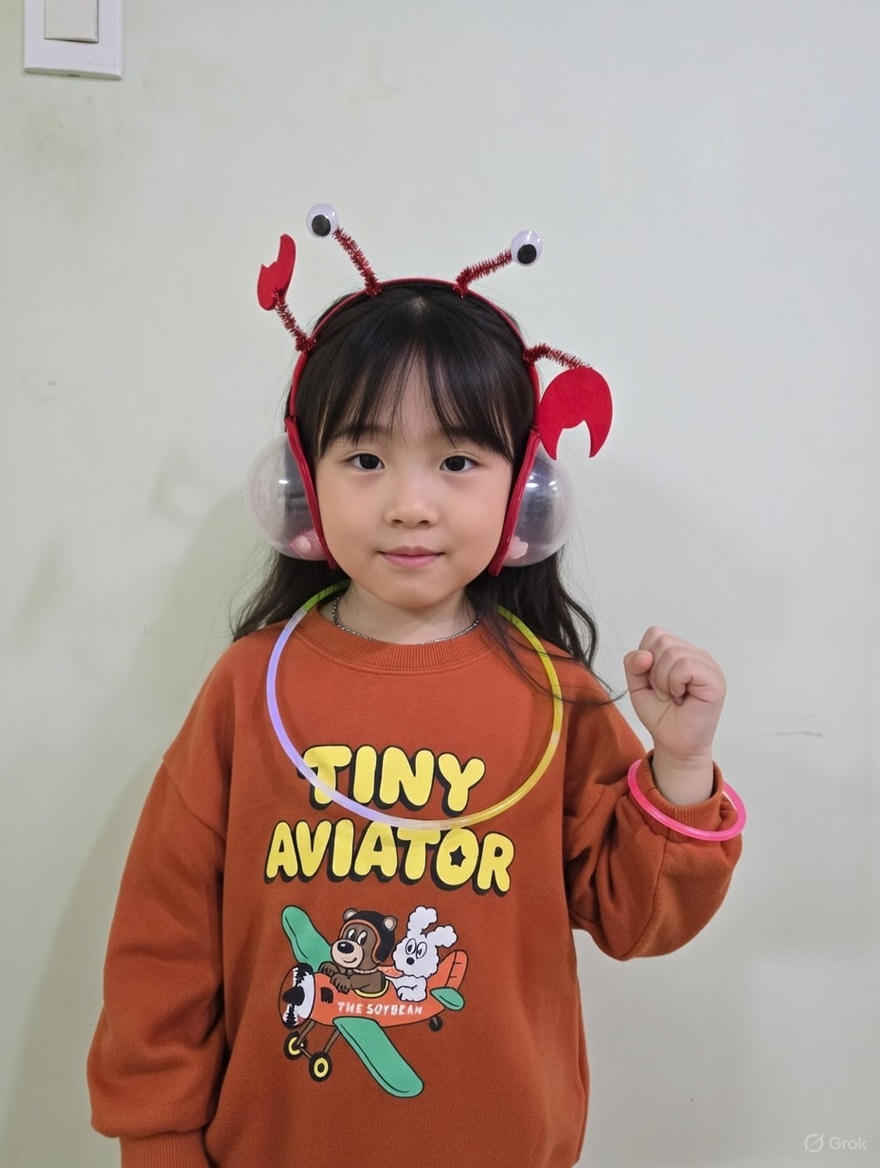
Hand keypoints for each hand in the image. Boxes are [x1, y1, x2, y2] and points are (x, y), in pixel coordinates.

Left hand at [624, 628, 725, 801]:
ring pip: (672, 653)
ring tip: (674, 697)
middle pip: (662, 640)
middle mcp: (697, 654)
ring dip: (664, 681)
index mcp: (681, 652)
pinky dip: (675, 684)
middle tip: (665, 692)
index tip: (654, 682)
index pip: (655, 634)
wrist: (675, 744)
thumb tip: (645, 655)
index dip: (646, 659)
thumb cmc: (661, 715)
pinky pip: (686, 666)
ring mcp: (708, 666)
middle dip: (654, 671)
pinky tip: (682, 697)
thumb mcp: (637, 686)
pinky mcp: (714, 680)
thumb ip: (633, 664)